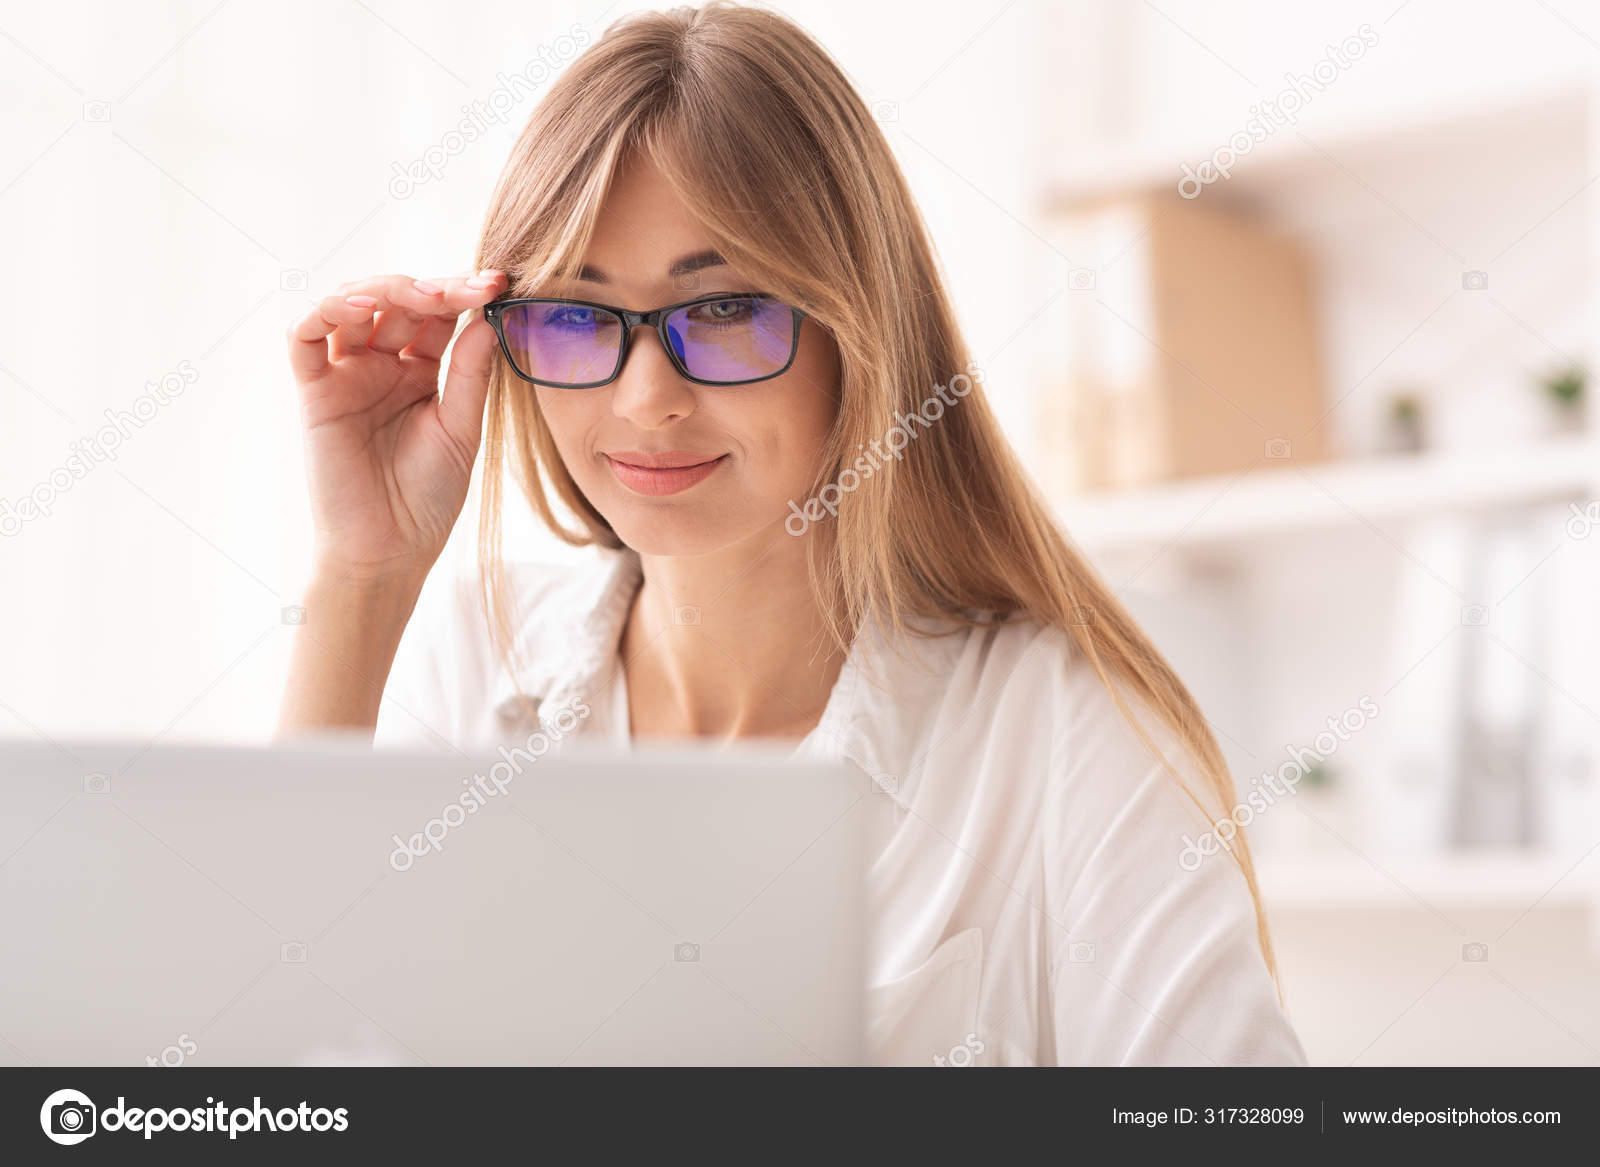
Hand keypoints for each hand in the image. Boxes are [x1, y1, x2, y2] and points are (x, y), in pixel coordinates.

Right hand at [287, 270, 507, 582]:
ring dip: (384, 288)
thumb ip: (471, 375)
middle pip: (398, 303)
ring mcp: (346, 376)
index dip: (463, 295)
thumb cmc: (428, 498)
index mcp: (420, 372)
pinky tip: (362, 306)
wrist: (390, 550)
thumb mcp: (462, 430)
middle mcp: (381, 366)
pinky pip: (305, 338)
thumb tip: (486, 319)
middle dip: (432, 287)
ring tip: (422, 293)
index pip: (438, 316)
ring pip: (351, 306)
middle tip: (469, 286)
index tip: (498, 283)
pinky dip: (326, 312)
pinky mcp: (315, 392)